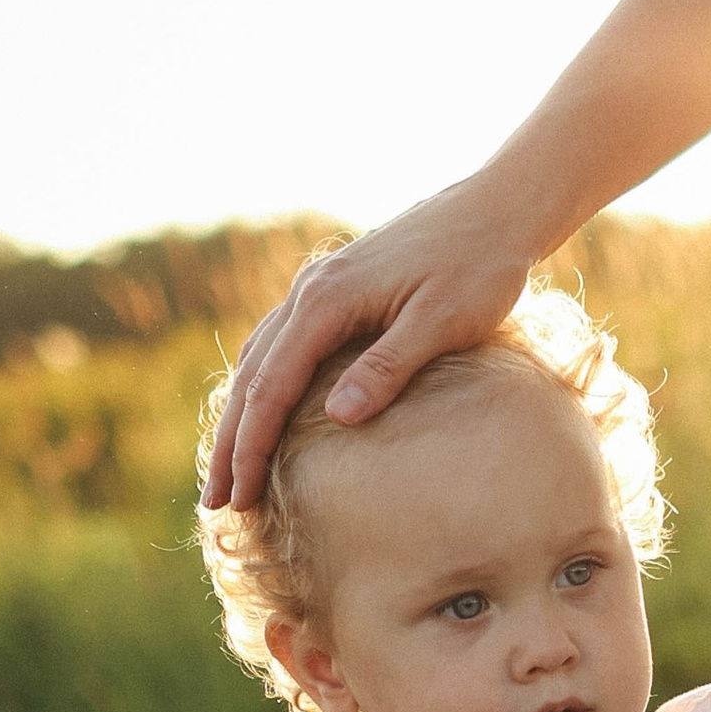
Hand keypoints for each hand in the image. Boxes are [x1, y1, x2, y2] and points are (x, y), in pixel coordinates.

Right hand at [201, 178, 537, 510]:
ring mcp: (320, 288)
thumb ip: (389, 367)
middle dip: (231, 443)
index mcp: (327, 301)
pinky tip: (263, 413)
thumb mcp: (442, 321)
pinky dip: (263, 385)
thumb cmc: (480, 266)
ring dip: (240, 418)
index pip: (271, 387)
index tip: (238, 498)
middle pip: (252, 377)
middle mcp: (311, 292)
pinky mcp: (338, 291)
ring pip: (261, 360)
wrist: (496, 208)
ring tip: (229, 471)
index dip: (251, 448)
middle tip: (215, 503)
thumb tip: (339, 416)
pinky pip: (282, 345)